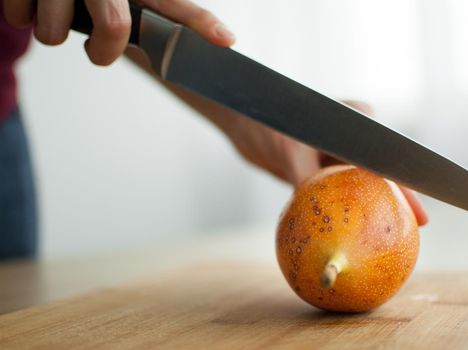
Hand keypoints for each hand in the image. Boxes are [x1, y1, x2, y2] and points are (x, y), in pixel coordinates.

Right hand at [3, 0, 234, 64]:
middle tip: (96, 50)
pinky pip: (19, 17)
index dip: (200, 22)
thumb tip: (173, 45)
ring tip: (52, 9)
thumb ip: (142, 14)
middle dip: (102, 51)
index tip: (226, 40)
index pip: (173, 3)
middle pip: (113, 27)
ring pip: (56, 31)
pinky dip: (20, 16)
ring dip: (51, 31)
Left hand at [225, 100, 428, 225]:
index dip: (406, 182)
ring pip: (363, 181)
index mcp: (355, 118)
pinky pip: (341, 189)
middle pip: (382, 169)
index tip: (420, 208)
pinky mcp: (325, 164)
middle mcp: (353, 134)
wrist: (246, 123)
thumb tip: (320, 216)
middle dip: (402, 196)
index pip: (386, 154)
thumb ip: (306, 177)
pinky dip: (348, 206)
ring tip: (395, 230)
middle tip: (419, 223)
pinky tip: (354, 227)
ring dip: (377, 203)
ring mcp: (340, 150)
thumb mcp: (288, 150)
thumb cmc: (266, 124)